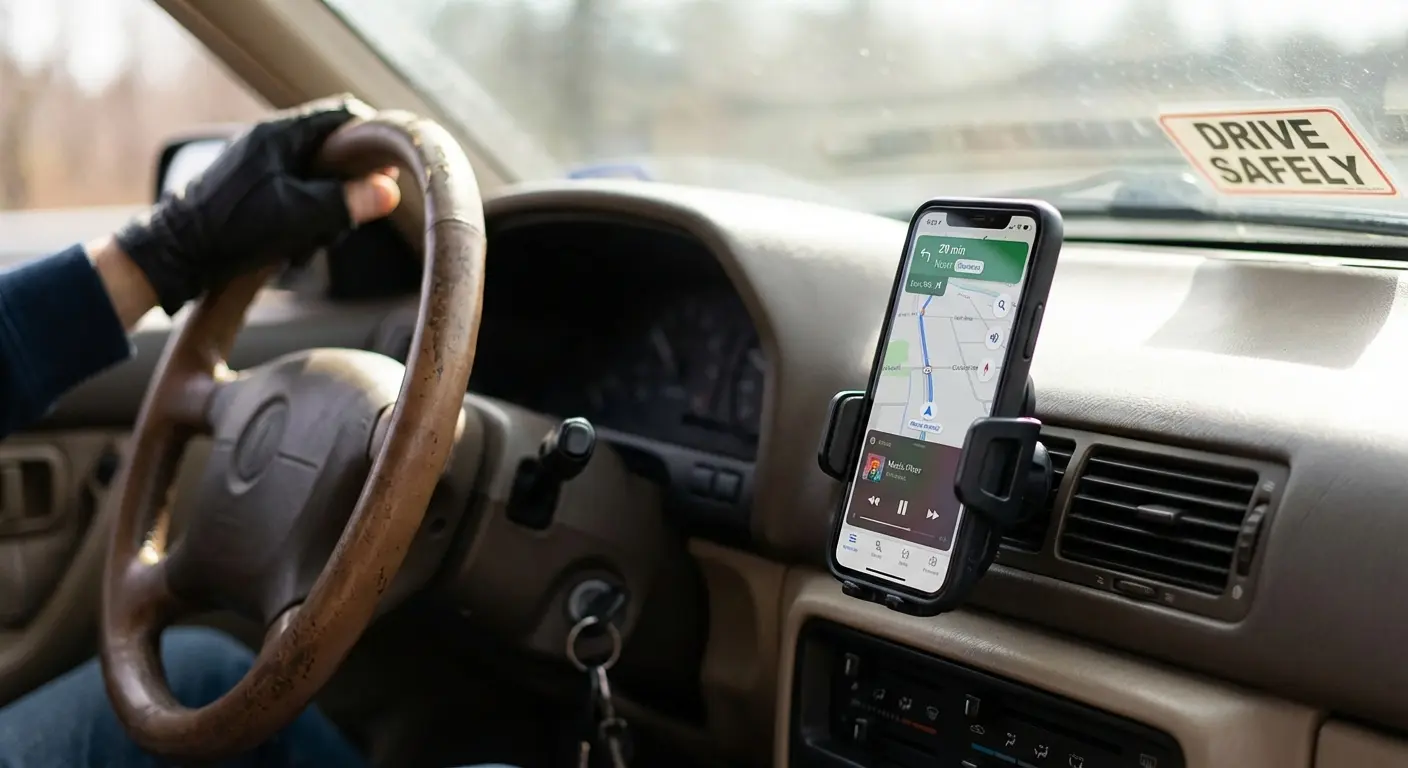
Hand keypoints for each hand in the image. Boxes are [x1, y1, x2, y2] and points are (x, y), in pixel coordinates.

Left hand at [113, 95, 400, 315]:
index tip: (390, 164)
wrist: (174, 253)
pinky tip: (292, 247)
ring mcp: (258, 166)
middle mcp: (269, 142)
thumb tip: (389, 191)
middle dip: (346, 187)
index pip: (342, 115)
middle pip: (332, 152)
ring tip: (311, 240)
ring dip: (322, 211)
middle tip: (349, 217)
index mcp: (280, 134)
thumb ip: (347, 202)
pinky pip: (293, 197)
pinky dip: (302, 221)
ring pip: (314, 180)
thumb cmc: (233, 227)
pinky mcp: (250, 190)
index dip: (372, 137)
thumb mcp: (299, 216)